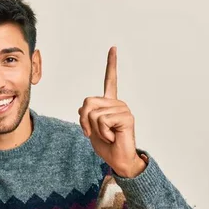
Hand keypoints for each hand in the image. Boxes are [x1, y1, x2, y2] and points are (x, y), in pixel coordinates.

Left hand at [78, 46, 145, 177]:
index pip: (110, 80)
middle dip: (84, 120)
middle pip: (87, 102)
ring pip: (93, 113)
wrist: (119, 160)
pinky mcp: (126, 117)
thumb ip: (85, 116)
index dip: (111, 64)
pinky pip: (102, 121)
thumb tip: (82, 108)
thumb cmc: (106, 146)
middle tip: (94, 132)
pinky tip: (113, 137)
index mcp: (110, 103)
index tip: (113, 48)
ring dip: (95, 129)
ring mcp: (123, 109)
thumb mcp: (90, 129)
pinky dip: (103, 133)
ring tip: (108, 136)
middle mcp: (117, 103)